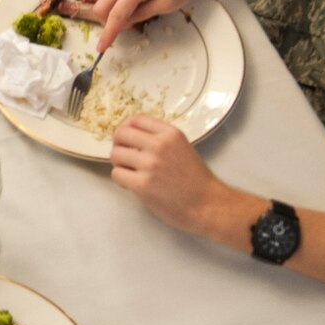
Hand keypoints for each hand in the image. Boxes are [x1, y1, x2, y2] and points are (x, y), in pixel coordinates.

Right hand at [91, 0, 207, 48]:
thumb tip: (125, 23)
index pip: (116, 15)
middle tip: (128, 28)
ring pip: (104, 1)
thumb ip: (142, 14)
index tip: (102, 47)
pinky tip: (133, 7)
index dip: (108, 34)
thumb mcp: (167, 4)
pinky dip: (117, 5)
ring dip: (113, 14)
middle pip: (101, 7)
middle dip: (108, 23)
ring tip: (136, 15)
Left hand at [107, 116, 243, 235]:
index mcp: (170, 134)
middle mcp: (159, 145)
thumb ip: (161, 140)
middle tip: (124, 157)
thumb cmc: (197, 180)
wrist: (209, 205)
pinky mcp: (143, 184)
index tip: (127, 139)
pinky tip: (132, 185)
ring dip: (119, 164)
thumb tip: (133, 137)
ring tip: (130, 173)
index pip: (136, 119)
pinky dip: (121, 180)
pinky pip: (117, 174)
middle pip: (121, 134)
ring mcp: (150, 164)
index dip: (126, 129)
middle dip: (118, 145)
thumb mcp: (182, 148)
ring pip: (115, 154)